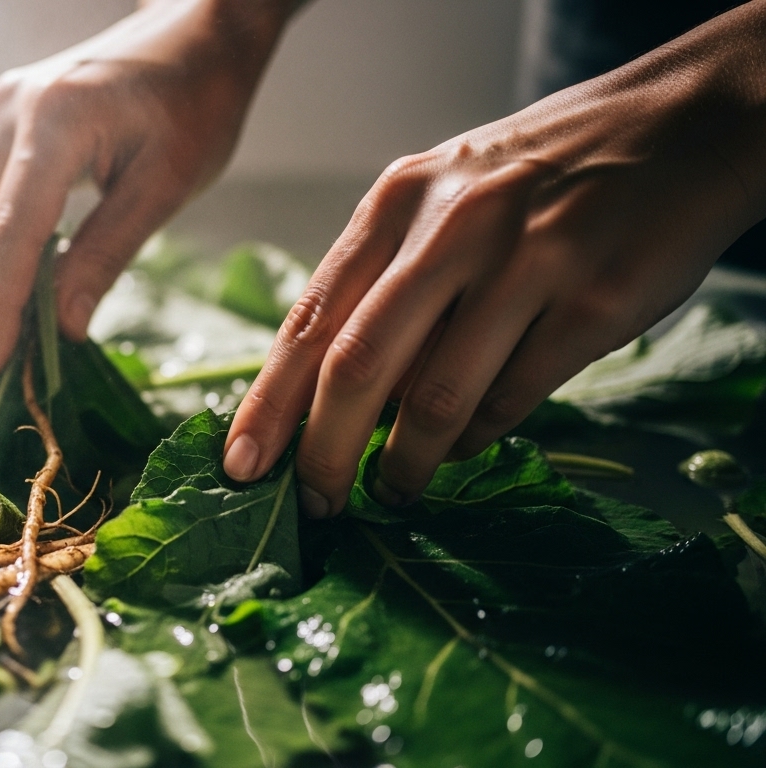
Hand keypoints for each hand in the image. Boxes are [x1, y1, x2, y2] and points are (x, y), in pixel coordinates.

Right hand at [0, 0, 299, 380]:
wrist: (198, 30)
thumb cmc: (199, 103)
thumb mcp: (167, 184)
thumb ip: (108, 253)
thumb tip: (61, 328)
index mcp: (56, 122)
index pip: (9, 234)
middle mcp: (11, 110)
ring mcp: (0, 109)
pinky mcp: (3, 117)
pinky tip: (0, 293)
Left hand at [224, 2, 765, 516]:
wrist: (678, 125)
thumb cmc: (537, 176)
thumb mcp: (440, 196)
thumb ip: (383, 279)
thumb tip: (323, 393)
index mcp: (396, 202)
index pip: (310, 319)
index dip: (269, 404)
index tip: (241, 466)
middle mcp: (451, 229)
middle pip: (356, 368)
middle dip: (323, 453)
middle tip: (313, 505)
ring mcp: (525, 264)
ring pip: (433, 398)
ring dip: (404, 464)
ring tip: (391, 491)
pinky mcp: (592, 303)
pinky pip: (511, 400)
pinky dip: (475, 439)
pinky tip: (462, 447)